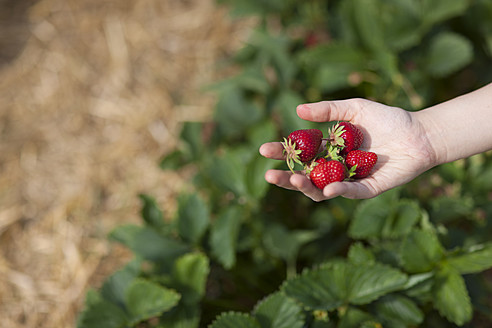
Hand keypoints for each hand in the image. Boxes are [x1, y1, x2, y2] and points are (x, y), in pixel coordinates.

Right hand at [259, 98, 436, 200]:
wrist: (418, 132)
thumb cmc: (386, 119)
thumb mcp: (353, 109)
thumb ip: (327, 111)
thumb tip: (297, 110)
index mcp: (328, 150)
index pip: (299, 154)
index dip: (282, 152)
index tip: (264, 150)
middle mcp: (335, 167)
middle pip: (305, 176)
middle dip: (286, 176)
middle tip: (270, 173)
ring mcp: (350, 179)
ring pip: (322, 189)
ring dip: (306, 186)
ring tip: (294, 179)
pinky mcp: (368, 188)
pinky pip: (351, 192)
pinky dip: (339, 190)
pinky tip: (328, 187)